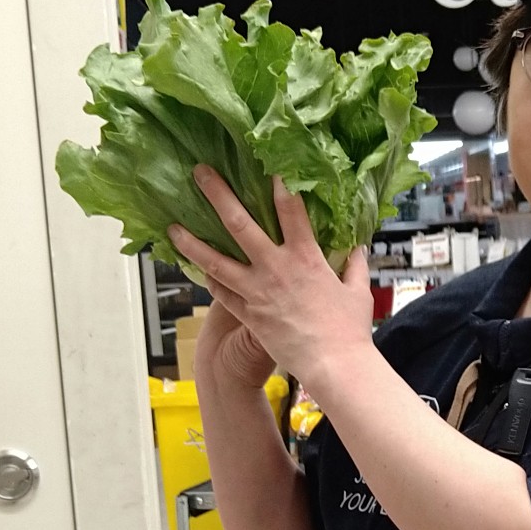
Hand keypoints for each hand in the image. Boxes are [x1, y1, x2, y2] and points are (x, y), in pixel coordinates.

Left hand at [169, 170, 374, 394]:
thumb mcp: (357, 291)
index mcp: (306, 256)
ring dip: (191, 242)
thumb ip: (354, 265)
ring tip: (173, 227)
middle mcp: (275, 268)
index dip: (278, 183)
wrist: (332, 365)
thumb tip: (356, 248)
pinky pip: (221, 293)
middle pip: (239, 224)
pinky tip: (196, 269)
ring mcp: (256, 291)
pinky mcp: (247, 314)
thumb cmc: (348, 330)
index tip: (266, 163)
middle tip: (200, 174)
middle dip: (218, 195)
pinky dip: (208, 280)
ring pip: (215, 260)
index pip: (290, 209)